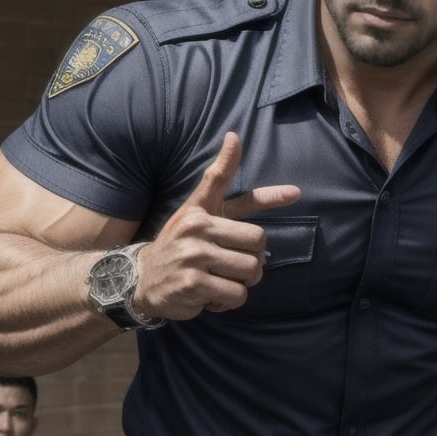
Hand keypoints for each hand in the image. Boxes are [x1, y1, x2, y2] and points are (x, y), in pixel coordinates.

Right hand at [132, 132, 300, 319]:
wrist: (140, 277)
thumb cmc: (178, 242)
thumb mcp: (196, 208)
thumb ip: (218, 180)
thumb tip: (234, 135)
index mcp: (202, 211)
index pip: (242, 199)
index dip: (272, 197)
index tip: (296, 193)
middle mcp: (198, 229)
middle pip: (258, 243)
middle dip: (253, 259)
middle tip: (232, 265)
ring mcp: (195, 256)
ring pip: (250, 270)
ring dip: (242, 282)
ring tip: (219, 280)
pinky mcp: (194, 284)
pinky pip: (237, 294)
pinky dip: (229, 301)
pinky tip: (211, 295)